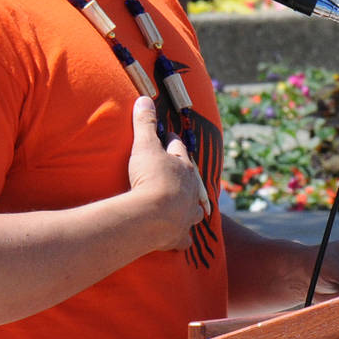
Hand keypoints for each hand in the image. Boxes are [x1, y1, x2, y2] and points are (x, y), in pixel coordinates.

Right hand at [126, 96, 210, 250]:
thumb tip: (144, 98)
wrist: (153, 215)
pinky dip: (182, 238)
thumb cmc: (150, 178)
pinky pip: (184, 238)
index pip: (178, 149)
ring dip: (190, 207)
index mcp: (183, 167)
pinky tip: (182, 239)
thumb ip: (144, 124)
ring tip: (186, 207)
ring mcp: (187, 214)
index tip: (169, 138)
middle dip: (185, 177)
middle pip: (190, 180)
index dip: (172, 143)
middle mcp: (190, 190)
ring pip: (193, 209)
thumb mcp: (145, 146)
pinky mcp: (179, 236)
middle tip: (180, 175)